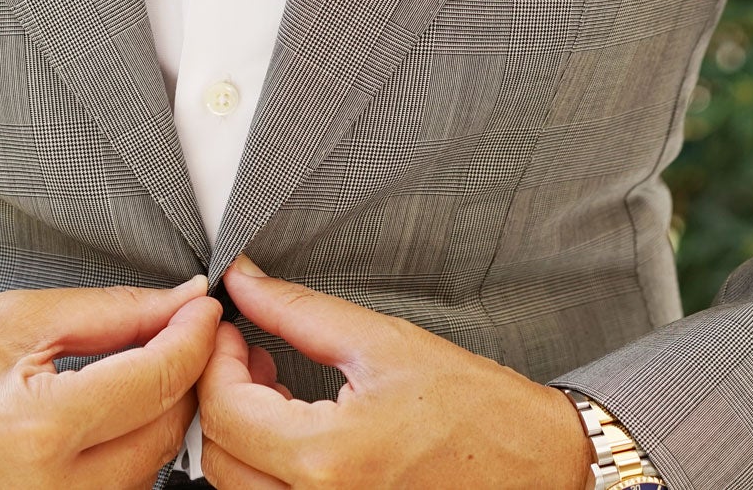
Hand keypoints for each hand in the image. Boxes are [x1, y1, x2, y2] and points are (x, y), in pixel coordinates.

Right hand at [0, 274, 219, 489]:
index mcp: (37, 430)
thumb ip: (113, 314)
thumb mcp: (19, 320)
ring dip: (162, 412)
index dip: (194, 335)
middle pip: (167, 428)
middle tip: (183, 329)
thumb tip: (182, 303)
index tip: (206, 307)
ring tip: (145, 366)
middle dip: (186, 373)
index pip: (156, 381)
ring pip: (154, 464)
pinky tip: (120, 411)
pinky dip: (134, 446)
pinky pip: (124, 487)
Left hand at [198, 257, 592, 489]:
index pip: (224, 409)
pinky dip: (268, 463)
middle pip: (219, 453)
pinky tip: (297, 426)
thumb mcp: (382, 342)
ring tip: (276, 386)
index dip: (215, 358)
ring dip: (242, 431)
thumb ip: (297, 311)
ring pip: (239, 484)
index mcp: (328, 458)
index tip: (231, 329)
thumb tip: (244, 283)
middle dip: (223, 394)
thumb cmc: (479, 410)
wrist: (537, 464)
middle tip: (251, 352)